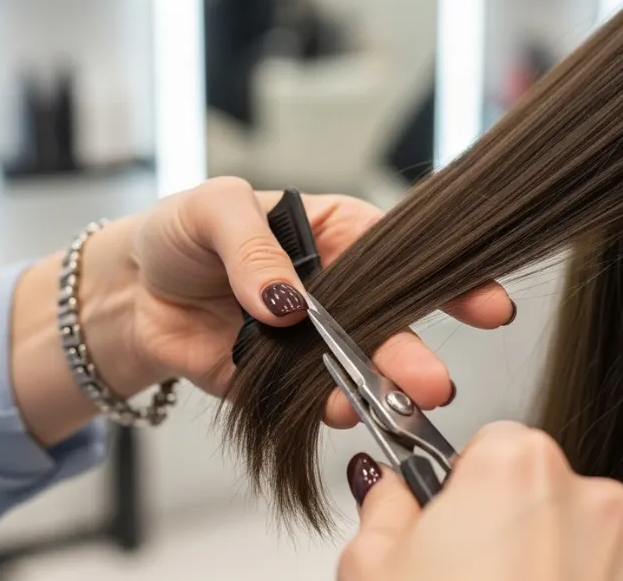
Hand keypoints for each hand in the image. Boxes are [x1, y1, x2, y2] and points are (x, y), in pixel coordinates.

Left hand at [85, 177, 515, 427]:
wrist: (134, 293)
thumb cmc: (182, 234)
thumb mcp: (214, 211)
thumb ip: (253, 249)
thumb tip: (287, 302)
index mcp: (336, 236)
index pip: (404, 253)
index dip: (449, 277)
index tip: (488, 304)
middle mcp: (335, 291)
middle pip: (388, 321)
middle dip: (413, 351)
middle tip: (434, 382)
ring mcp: (311, 340)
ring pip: (356, 366)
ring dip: (379, 388)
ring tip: (398, 405)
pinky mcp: (282, 382)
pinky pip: (312, 399)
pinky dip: (328, 408)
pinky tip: (341, 411)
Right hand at [338, 422, 622, 580]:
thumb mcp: (372, 563)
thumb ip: (386, 504)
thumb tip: (393, 490)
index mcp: (518, 467)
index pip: (490, 441)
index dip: (461, 485)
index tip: (448, 517)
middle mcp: (591, 502)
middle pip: (538, 491)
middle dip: (503, 524)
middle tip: (463, 576)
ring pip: (577, 540)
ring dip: (546, 565)